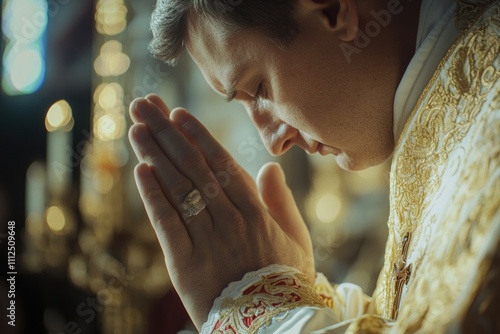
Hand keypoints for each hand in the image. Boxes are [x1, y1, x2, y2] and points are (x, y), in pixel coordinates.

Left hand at [128, 95, 314, 328]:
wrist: (272, 325)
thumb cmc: (285, 280)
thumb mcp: (296, 238)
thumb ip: (281, 201)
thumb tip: (271, 167)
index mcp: (256, 211)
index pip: (222, 164)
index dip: (198, 136)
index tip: (178, 113)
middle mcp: (230, 219)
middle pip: (194, 168)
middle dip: (168, 134)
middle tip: (147, 106)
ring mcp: (207, 241)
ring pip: (178, 190)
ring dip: (155, 156)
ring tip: (137, 128)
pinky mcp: (185, 265)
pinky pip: (167, 225)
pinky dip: (153, 197)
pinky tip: (141, 171)